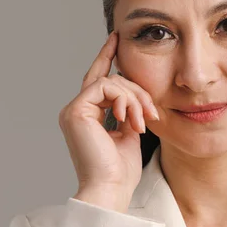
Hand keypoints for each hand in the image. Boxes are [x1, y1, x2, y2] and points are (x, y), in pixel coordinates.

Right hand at [58, 32, 159, 212]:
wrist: (111, 189)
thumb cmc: (121, 170)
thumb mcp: (130, 134)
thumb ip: (129, 112)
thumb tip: (137, 98)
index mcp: (89, 115)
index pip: (99, 79)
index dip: (107, 56)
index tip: (116, 38)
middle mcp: (77, 110)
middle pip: (111, 79)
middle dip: (137, 90)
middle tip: (153, 113)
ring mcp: (74, 110)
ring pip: (111, 81)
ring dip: (135, 99)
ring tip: (143, 122)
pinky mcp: (76, 111)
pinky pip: (106, 87)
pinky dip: (125, 101)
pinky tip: (130, 120)